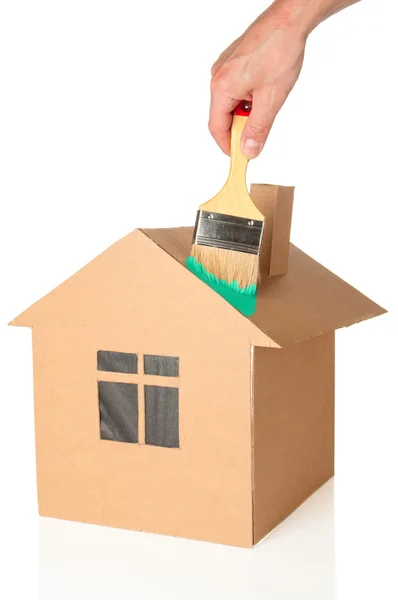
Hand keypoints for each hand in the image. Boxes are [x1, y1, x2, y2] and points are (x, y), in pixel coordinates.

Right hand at [209, 5, 307, 157]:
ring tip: (268, 101)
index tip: (241, 157)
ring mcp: (224, 68)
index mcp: (221, 88)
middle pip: (223, 116)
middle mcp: (217, 76)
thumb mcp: (271, 99)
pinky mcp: (233, 61)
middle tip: (260, 131)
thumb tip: (248, 150)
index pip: (217, 128)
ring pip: (230, 103)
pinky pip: (235, 89)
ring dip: (247, 111)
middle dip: (240, 128)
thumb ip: (258, 129)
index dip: (228, 146)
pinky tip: (265, 90)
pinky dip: (248, 98)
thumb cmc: (279, 50)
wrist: (289, 19)